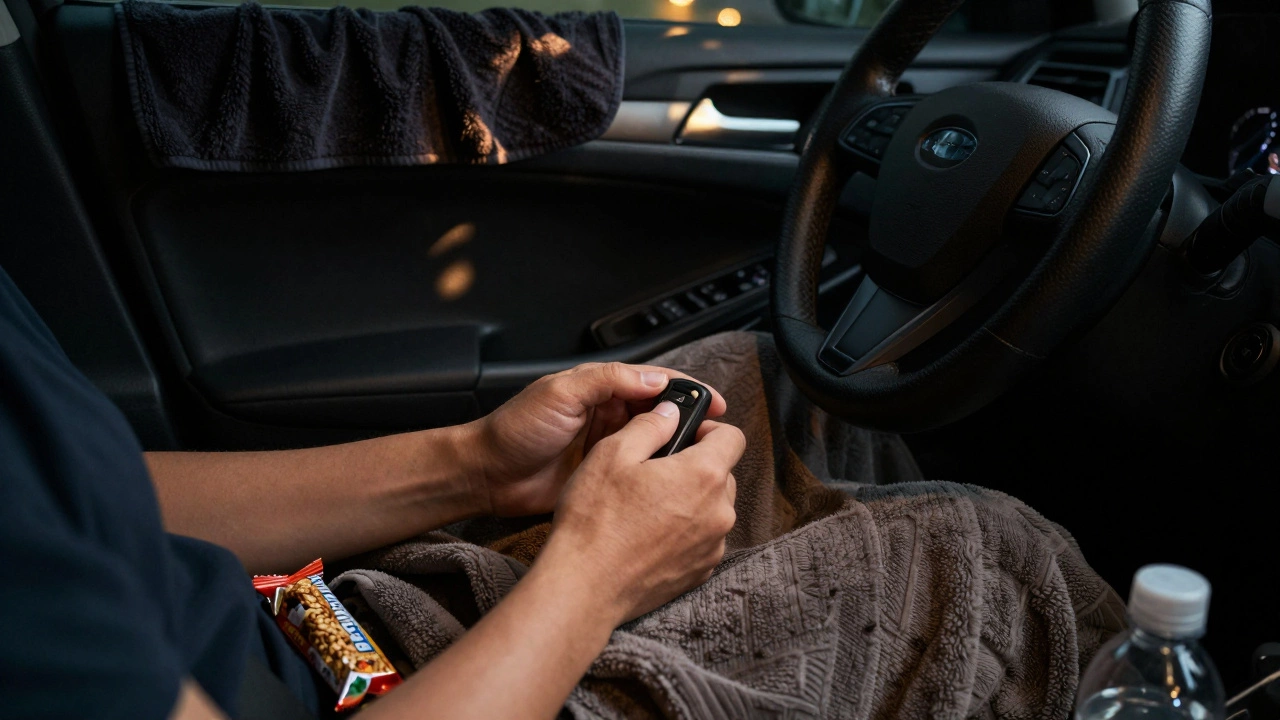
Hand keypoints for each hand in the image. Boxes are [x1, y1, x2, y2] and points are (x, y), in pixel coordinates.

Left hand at [466, 362, 726, 516]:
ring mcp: (607, 445)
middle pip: (661, 412)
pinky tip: (672, 481)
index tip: (714, 403)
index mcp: (600, 387)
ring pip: (654, 442)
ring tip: (698, 458)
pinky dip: (656, 473)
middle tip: (712, 435)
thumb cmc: (515, 429)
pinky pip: (637, 470)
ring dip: (675, 447)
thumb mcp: (561, 393)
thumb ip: (606, 381)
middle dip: (688, 420)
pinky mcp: (603, 475)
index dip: (686, 390)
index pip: (655, 382)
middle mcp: (607, 413)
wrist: (488, 475)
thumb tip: (654, 379)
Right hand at [540, 402, 744, 622]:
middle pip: (724, 473)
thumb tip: (670, 412)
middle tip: (656, 471)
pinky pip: (704, 538)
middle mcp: (719, 512)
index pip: (733, 437)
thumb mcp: (612, 453)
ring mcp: (713, 545)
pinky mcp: (701, 570)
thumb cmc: (594, 519)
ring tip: (649, 506)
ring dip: (691, 500)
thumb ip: (650, 425)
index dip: (710, 429)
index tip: (686, 434)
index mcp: (702, 475)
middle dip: (696, 466)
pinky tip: (650, 533)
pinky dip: (686, 530)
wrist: (585, 585)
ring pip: (714, 507)